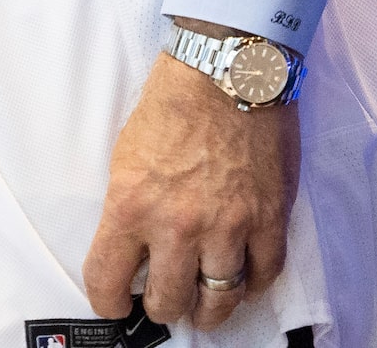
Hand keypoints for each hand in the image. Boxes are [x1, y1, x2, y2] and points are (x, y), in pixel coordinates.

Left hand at [80, 25, 298, 330]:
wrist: (225, 68)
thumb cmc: (172, 102)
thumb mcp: (126, 155)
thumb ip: (129, 207)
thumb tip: (131, 248)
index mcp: (131, 206)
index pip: (107, 280)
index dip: (108, 302)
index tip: (114, 304)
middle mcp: (177, 225)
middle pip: (167, 301)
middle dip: (161, 307)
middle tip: (163, 301)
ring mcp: (228, 226)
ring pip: (219, 300)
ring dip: (209, 309)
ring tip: (204, 305)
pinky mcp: (269, 218)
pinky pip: (265, 275)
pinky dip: (253, 285)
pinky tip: (243, 281)